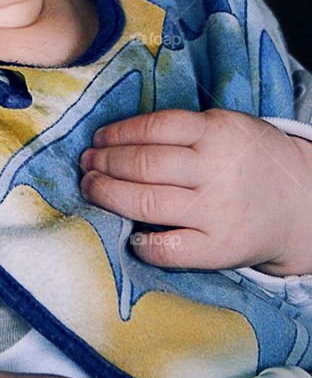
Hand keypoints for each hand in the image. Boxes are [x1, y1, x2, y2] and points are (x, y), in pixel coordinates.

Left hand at [79, 107, 311, 274]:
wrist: (300, 203)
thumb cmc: (247, 160)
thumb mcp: (225, 127)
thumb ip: (182, 130)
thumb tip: (117, 138)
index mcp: (216, 133)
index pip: (153, 128)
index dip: (116, 134)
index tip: (97, 140)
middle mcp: (215, 171)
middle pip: (143, 164)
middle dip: (104, 164)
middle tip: (87, 165)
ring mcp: (216, 212)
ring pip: (145, 202)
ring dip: (107, 195)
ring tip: (91, 189)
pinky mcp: (218, 249)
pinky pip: (168, 249)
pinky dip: (141, 243)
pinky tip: (130, 234)